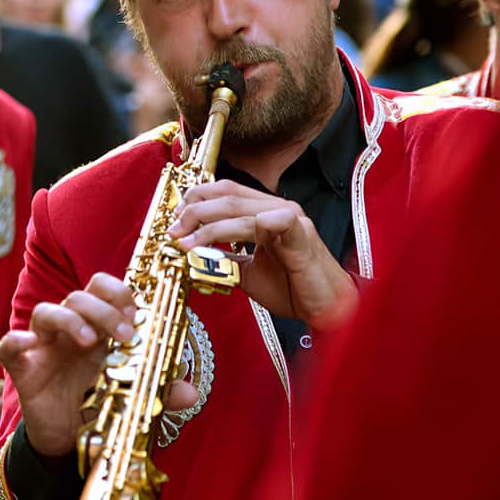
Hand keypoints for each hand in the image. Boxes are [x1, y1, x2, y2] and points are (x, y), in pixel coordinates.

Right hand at [0, 274, 147, 459]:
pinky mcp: (22, 367)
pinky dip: (16, 340)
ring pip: (46, 312)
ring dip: (69, 319)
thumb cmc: (100, 407)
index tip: (137, 314)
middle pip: (78, 296)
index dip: (119, 293)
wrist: (69, 441)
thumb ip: (160, 391)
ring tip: (89, 342)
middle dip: (103, 310)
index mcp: (97, 329)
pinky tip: (29, 344)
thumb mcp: (134, 398)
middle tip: (125, 335)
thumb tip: (190, 393)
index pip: (102, 290)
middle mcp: (69, 331)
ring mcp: (43, 346)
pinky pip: (7, 345)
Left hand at [172, 181, 357, 330]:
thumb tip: (191, 254)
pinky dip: (237, 230)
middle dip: (193, 211)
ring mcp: (290, 218)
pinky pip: (269, 222)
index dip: (195, 200)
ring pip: (238, 209)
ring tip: (185, 241)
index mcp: (264, 211)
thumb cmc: (291, 287)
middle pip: (226, 195)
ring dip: (205, 225)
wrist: (327, 308)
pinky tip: (217, 243)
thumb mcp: (246, 271)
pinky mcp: (300, 235)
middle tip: (173, 230)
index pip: (225, 191)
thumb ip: (223, 258)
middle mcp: (276, 208)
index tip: (174, 221)